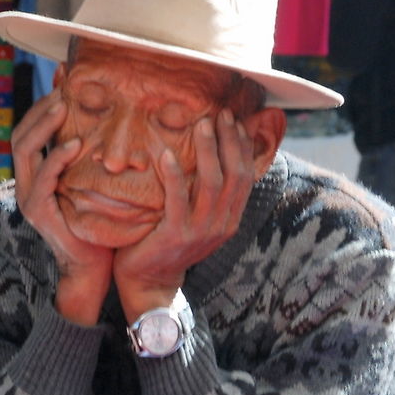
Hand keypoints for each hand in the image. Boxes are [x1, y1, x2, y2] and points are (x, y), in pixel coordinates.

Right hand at [12, 90, 112, 324]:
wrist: (93, 266)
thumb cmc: (99, 225)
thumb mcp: (94, 183)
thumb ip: (92, 157)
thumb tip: (115, 122)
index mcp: (37, 174)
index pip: (30, 130)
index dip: (42, 103)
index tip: (61, 78)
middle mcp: (27, 182)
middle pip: (20, 134)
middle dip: (40, 108)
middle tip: (63, 89)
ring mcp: (29, 197)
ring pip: (23, 149)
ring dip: (43, 124)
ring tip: (64, 106)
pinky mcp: (38, 211)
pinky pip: (43, 178)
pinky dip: (56, 157)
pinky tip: (74, 144)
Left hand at [113, 108, 254, 320]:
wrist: (149, 281)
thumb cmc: (167, 243)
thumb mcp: (195, 219)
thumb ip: (205, 196)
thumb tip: (207, 157)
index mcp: (230, 219)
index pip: (245, 176)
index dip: (242, 146)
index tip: (235, 120)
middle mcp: (221, 224)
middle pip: (234, 174)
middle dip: (229, 141)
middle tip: (220, 113)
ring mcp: (201, 231)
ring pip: (211, 183)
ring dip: (208, 150)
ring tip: (201, 124)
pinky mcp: (176, 235)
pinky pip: (178, 200)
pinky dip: (174, 176)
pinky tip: (167, 155)